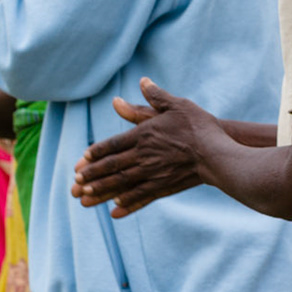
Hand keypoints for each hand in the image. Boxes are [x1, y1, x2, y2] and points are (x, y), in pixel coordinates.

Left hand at [73, 78, 215, 217]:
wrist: (217, 153)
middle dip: (92, 175)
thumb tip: (143, 81)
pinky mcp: (164, 186)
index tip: (82, 160)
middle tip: (75, 183)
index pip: (113, 144)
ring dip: (101, 191)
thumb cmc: (199, 126)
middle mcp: (144, 155)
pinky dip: (126, 204)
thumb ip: (157, 96)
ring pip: (121, 184)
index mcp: (145, 135)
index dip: (96, 152)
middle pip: (112, 166)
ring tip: (84, 198)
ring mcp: (153, 173)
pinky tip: (115, 210)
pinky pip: (140, 197)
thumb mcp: (178, 105)